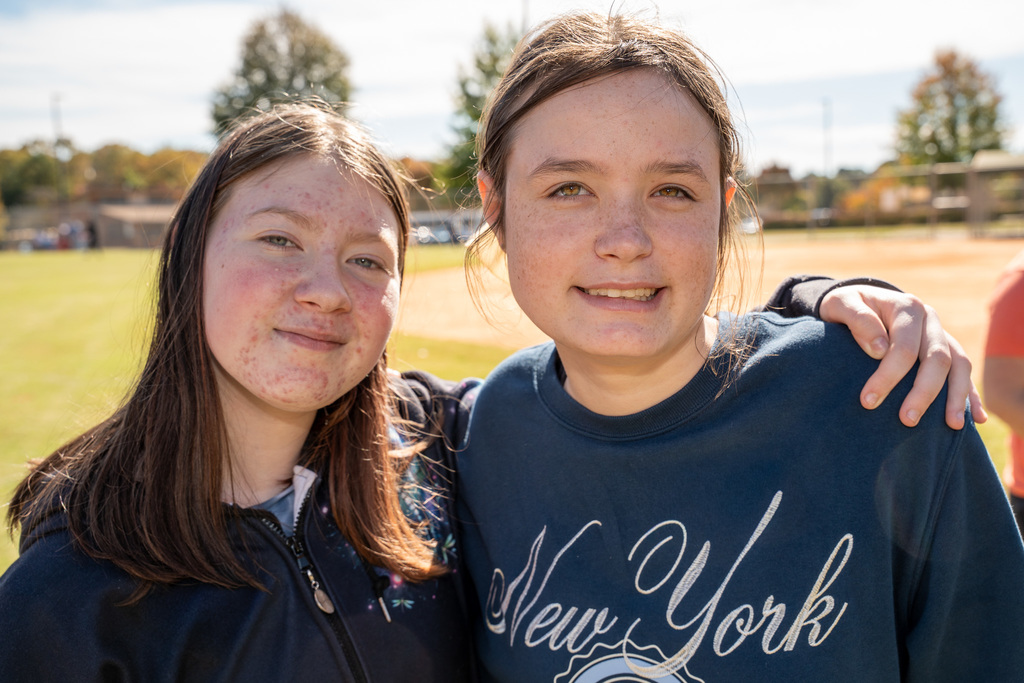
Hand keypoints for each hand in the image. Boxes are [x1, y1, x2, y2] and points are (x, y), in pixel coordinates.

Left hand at [819, 286, 985, 429]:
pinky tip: (977, 419)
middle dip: (923, 393)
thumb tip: (878, 349)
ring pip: (959, 365)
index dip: (888, 376)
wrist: (858, 302)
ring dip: (956, 397)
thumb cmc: (847, 306)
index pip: (903, 347)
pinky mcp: (946, 349)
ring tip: (951, 425)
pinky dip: (972, 395)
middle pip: (937, 358)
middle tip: (906, 421)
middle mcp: (929, 320)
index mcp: (907, 307)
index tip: (868, 401)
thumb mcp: (841, 304)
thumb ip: (857, 319)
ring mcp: (941, 334)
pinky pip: (964, 372)